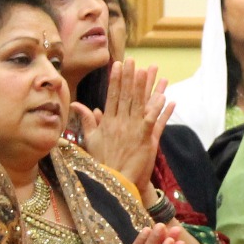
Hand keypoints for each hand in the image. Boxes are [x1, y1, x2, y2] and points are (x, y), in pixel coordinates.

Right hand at [76, 62, 165, 197]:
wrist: (114, 183)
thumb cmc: (102, 163)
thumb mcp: (90, 140)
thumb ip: (87, 120)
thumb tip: (77, 105)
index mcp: (107, 122)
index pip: (112, 96)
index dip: (116, 79)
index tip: (118, 65)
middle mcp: (119, 123)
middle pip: (126, 95)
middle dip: (130, 77)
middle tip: (134, 60)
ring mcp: (133, 130)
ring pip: (140, 103)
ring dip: (145, 86)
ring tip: (149, 71)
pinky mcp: (145, 139)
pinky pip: (154, 119)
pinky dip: (160, 108)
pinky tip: (166, 96)